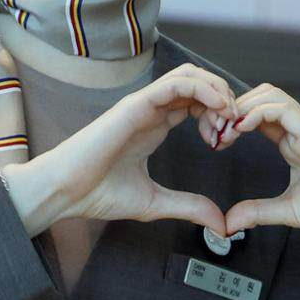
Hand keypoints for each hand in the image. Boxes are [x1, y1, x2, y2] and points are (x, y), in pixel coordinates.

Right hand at [1, 64, 233, 236]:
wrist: (65, 192)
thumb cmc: (97, 193)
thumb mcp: (156, 203)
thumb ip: (189, 208)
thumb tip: (220, 224)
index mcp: (154, 125)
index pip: (196, 102)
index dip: (219, 115)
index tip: (226, 141)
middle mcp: (151, 110)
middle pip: (197, 83)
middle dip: (223, 99)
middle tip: (234, 127)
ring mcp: (143, 104)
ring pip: (189, 75)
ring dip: (216, 90)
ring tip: (228, 116)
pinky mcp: (135, 104)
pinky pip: (175, 83)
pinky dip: (203, 89)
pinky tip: (217, 108)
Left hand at [215, 85, 299, 246]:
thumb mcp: (289, 211)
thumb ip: (259, 212)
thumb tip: (230, 221)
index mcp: (296, 144)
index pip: (260, 115)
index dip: (234, 120)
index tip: (216, 140)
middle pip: (263, 96)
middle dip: (234, 108)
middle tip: (214, 131)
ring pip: (271, 95)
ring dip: (242, 107)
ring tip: (224, 129)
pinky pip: (282, 110)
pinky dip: (256, 113)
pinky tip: (241, 128)